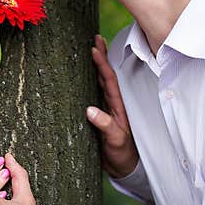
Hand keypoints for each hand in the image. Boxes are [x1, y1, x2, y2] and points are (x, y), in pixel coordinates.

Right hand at [88, 34, 137, 177]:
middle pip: (105, 74)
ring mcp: (105, 107)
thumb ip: (105, 126)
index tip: (95, 47)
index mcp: (118, 105)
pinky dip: (88, 80)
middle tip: (95, 37)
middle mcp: (112, 102)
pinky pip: (93, 92)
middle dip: (101, 56)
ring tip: (90, 47)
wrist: (124, 167)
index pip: (109, 79)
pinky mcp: (99, 114)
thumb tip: (90, 110)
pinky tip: (81, 73)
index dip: (102, 63)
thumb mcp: (115, 141)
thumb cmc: (122, 154)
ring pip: (99, 81)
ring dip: (96, 65)